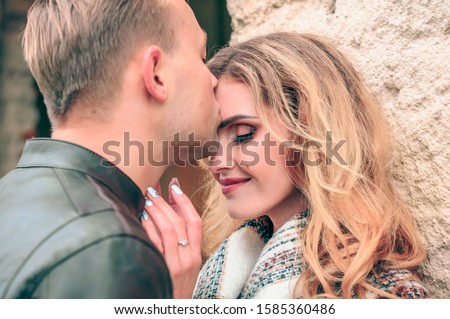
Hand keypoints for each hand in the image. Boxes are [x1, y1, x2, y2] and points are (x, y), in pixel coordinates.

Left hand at [140, 178, 201, 298]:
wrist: (174, 310)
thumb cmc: (178, 288)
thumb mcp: (187, 267)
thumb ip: (183, 244)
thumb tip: (170, 216)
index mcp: (196, 255)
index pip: (195, 223)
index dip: (186, 203)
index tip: (175, 187)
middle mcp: (188, 258)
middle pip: (180, 223)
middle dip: (166, 203)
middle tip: (154, 188)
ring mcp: (175, 264)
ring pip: (169, 230)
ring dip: (157, 211)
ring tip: (147, 198)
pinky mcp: (162, 269)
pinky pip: (155, 243)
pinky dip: (148, 227)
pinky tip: (141, 217)